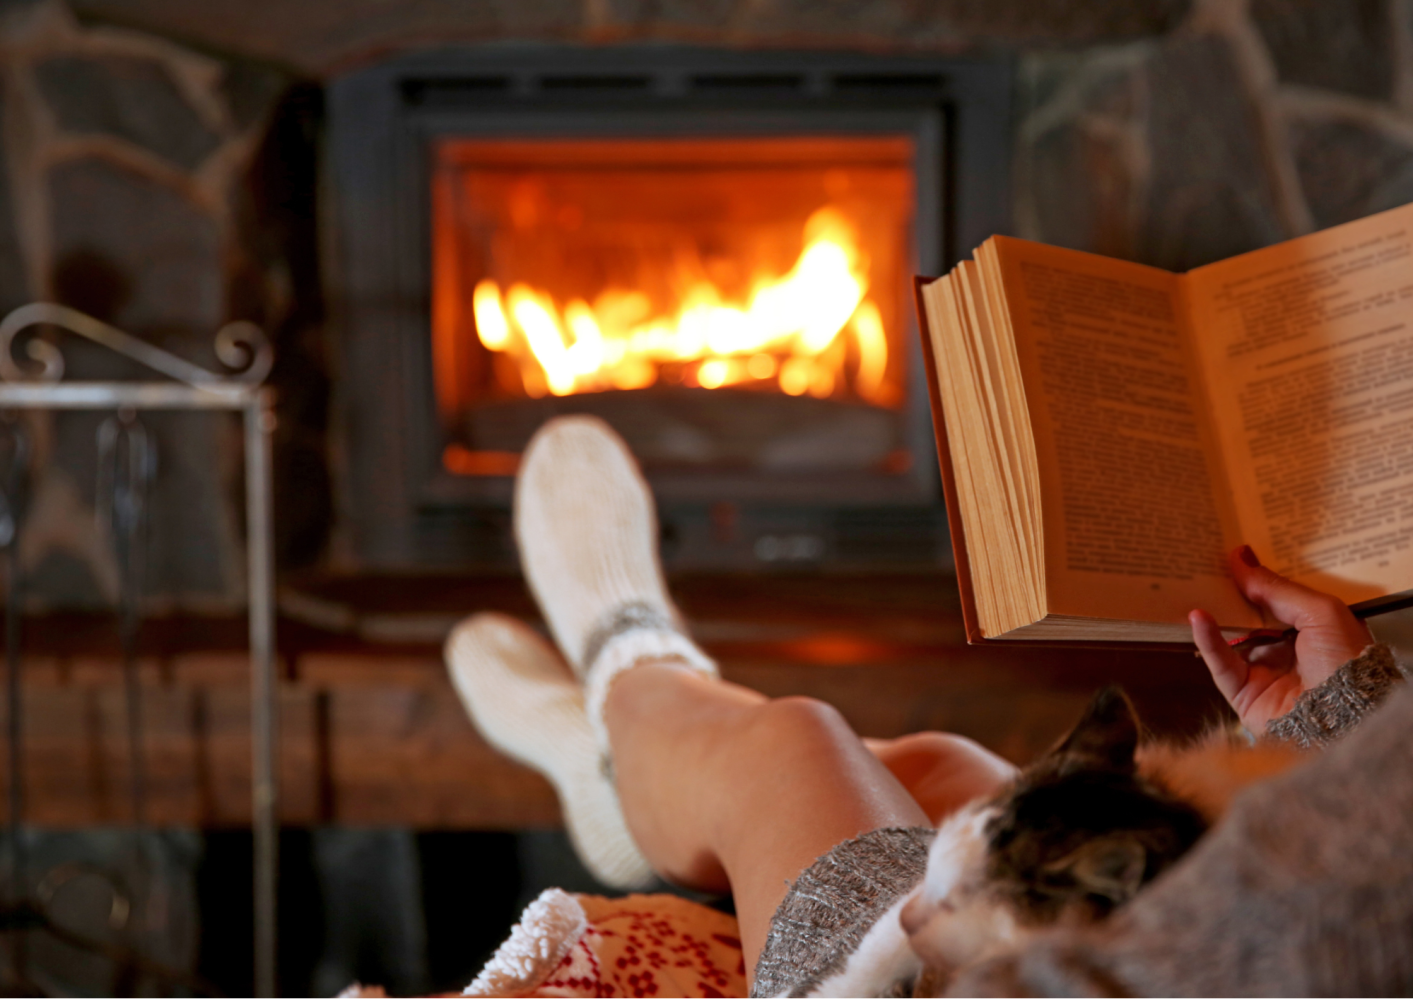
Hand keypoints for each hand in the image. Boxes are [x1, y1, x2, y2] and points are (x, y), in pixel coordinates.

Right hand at [1189, 545, 1373, 733]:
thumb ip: (1276, 588)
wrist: (1344, 717)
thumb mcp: (1320, 611)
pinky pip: (1221, 662)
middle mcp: (1289, 649)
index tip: (1234, 552)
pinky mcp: (1243, 692)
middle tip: (1206, 563)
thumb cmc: (1344, 662)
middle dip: (1231, 591)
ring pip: (1231, 636)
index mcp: (1315, 629)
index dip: (1260, 576)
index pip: (1280, 597)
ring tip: (1194, 585)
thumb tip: (1240, 557)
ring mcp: (1265, 671)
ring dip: (1214, 612)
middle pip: (1251, 614)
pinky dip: (1207, 639)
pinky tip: (1197, 616)